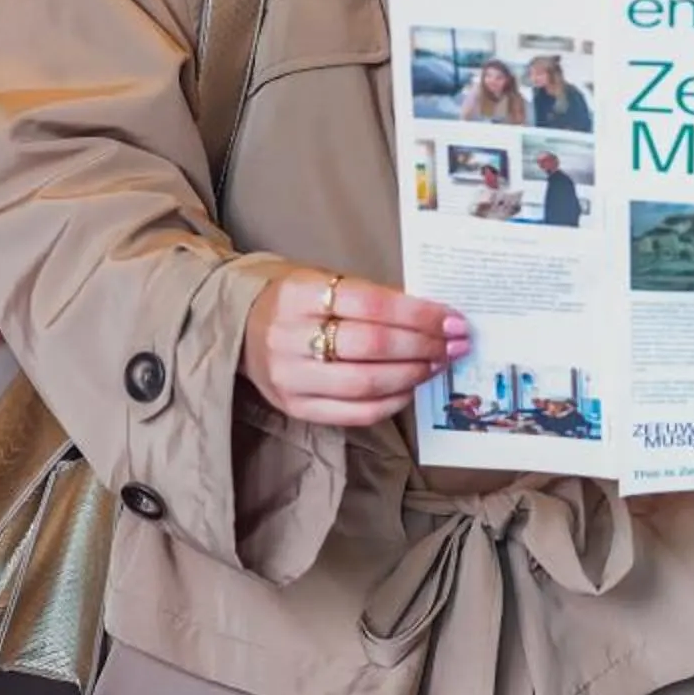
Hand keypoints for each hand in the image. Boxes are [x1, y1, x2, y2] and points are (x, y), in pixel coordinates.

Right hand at [242, 268, 467, 427]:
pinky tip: (411, 388)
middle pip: (372, 346)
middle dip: (424, 345)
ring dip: (413, 374)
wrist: (239, 327)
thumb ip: (371, 298)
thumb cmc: (296, 300)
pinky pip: (355, 413)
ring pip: (366, 383)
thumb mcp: (324, 281)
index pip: (372, 305)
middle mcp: (289, 337)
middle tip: (453, 344)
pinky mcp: (295, 408)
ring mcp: (290, 378)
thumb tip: (434, 318)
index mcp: (298, 295)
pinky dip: (392, 402)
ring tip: (437, 363)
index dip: (419, 314)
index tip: (452, 319)